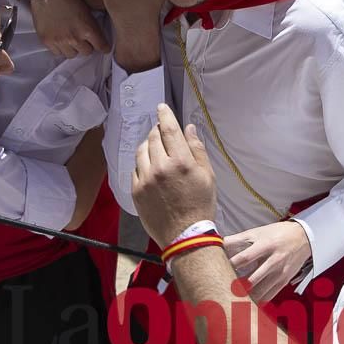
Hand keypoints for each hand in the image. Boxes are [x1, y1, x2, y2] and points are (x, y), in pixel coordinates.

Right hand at [29, 0, 109, 57]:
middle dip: (87, 46)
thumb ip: (92, 27)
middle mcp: (75, 38)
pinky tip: (59, 38)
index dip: (103, 46)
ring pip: (72, 55)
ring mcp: (60, 41)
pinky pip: (57, 53)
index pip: (101, 47)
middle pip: (87, 52)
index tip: (103, 46)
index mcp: (88, 29)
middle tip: (83, 38)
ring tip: (70, 38)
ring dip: (73, 48)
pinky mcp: (47, 41)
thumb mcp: (87, 10)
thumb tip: (98, 38)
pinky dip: (60, 47)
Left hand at [132, 104, 216, 245]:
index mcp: (180, 161)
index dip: (164, 115)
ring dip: (147, 145)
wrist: (185, 235)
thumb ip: (197, 150)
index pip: (169, 129)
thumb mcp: (207, 176)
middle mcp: (160, 167)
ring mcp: (146, 179)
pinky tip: (149, 167)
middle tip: (161, 130)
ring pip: (141, 151)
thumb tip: (189, 128)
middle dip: (157, 130)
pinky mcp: (136, 191)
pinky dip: (142, 163)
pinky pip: (135, 169)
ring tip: (154, 147)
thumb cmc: (200, 205)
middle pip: (153, 137)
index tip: (161, 107)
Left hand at [224, 221, 312, 302]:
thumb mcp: (257, 232)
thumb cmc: (276, 233)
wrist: (303, 238)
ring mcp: (280, 273)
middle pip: (253, 278)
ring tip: (232, 298)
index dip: (231, 264)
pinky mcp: (284, 281)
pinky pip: (269, 295)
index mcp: (265, 245)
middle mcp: (274, 261)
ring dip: (246, 296)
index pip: (245, 257)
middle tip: (224, 290)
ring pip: (261, 291)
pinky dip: (257, 300)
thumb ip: (237, 239)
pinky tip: (247, 302)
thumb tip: (218, 243)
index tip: (219, 269)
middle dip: (237, 286)